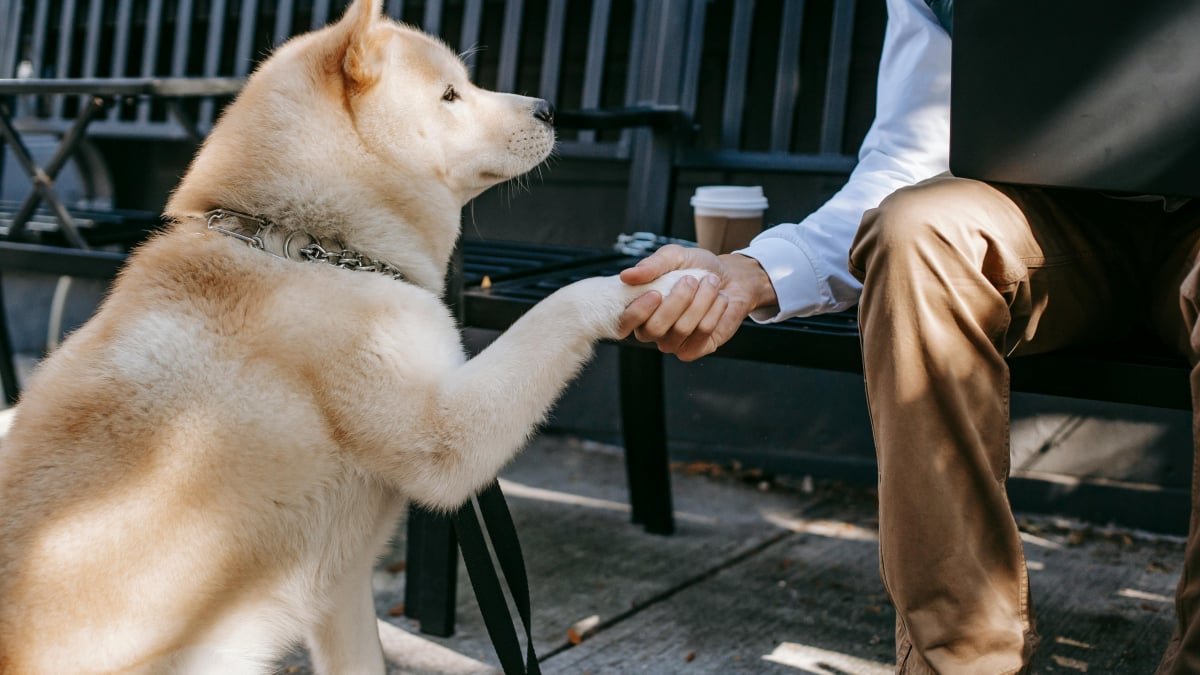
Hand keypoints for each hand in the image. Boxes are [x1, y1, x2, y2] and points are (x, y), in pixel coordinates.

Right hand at [616, 244, 777, 360]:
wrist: (731, 277)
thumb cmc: (696, 267)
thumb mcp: (674, 257)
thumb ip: (651, 266)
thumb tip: (626, 276)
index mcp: (639, 310)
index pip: (624, 324)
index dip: (637, 312)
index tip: (656, 293)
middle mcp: (652, 330)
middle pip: (655, 328)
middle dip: (678, 301)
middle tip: (691, 280)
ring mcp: (673, 343)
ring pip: (682, 329)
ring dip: (701, 300)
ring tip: (711, 283)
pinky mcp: (695, 349)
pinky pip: (702, 333)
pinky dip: (715, 311)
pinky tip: (720, 299)